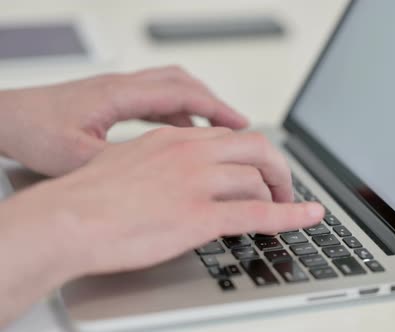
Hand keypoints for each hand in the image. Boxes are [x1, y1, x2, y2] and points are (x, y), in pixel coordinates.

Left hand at [0, 66, 247, 175]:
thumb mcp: (77, 156)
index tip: (242, 125)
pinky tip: (181, 135)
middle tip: (238, 127)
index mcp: (120, 95)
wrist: (4, 118)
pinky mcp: (112, 100)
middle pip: (184, 83)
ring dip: (198, 107)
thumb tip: (158, 177)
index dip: (218, 109)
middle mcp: (123, 86)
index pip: (183, 94)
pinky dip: (178, 113)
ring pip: (172, 89)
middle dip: (215, 104)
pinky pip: (157, 100)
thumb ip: (121, 163)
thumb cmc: (33, 131)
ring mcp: (118, 91)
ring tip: (217, 133)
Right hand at [3, 126, 323, 277]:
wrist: (66, 220)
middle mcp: (191, 153)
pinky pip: (259, 213)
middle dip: (277, 167)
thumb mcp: (128, 163)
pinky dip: (291, 216)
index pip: (229, 137)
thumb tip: (178, 176)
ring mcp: (198, 182)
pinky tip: (308, 218)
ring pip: (258, 179)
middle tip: (282, 186)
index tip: (259, 168)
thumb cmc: (87, 198)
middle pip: (256, 147)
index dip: (252, 154)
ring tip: (284, 208)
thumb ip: (160, 163)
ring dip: (279, 195)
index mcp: (174, 140)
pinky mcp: (200, 215)